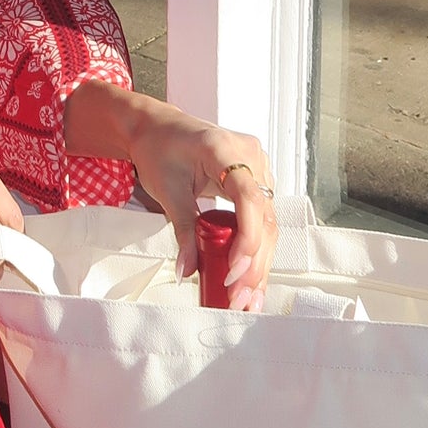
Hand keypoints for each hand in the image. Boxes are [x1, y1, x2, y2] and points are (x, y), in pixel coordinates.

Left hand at [63, 85, 276, 310]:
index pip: (249, 198)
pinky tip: (251, 280)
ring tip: (247, 298)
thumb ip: (182, 230)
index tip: (235, 269)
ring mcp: (258, 168)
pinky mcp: (256, 182)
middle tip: (239, 296)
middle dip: (254, 262)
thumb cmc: (159, 148)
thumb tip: (188, 269)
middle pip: (264, 217)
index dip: (247, 237)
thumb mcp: (166, 190)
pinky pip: (262, 219)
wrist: (159, 128)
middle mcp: (251, 156)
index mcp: (224, 149)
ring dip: (259, 263)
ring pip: (268, 223)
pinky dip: (255, 250)